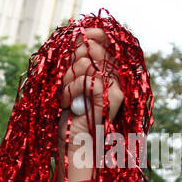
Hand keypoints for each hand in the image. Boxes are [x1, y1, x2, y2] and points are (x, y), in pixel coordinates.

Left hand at [58, 28, 123, 180]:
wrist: (73, 149)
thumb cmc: (68, 121)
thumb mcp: (68, 86)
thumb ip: (75, 64)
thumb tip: (75, 38)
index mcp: (108, 73)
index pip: (106, 41)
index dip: (92, 33)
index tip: (77, 33)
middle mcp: (117, 78)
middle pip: (94, 48)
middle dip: (71, 59)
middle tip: (64, 81)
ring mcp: (117, 87)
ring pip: (88, 62)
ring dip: (67, 78)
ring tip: (64, 97)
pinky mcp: (112, 98)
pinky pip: (88, 78)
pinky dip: (70, 89)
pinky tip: (66, 104)